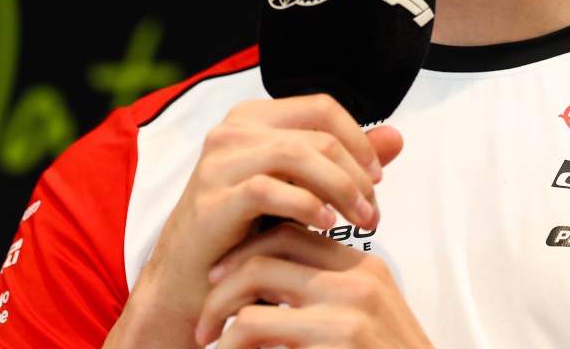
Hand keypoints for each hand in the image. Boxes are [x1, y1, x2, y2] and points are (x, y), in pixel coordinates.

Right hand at [104, 95, 401, 347]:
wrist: (190, 278)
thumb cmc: (243, 231)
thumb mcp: (299, 190)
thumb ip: (343, 161)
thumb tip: (395, 138)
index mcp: (253, 118)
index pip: (322, 108)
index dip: (359, 139)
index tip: (377, 177)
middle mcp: (233, 131)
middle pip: (317, 134)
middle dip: (356, 173)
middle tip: (373, 211)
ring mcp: (219, 162)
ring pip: (298, 155)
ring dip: (340, 189)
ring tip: (359, 220)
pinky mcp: (212, 198)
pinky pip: (269, 189)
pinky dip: (305, 205)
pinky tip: (324, 224)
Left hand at [195, 221, 433, 347]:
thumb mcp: (361, 323)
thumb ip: (324, 298)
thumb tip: (263, 287)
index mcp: (364, 269)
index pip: (293, 231)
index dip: (248, 249)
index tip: (220, 276)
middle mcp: (358, 280)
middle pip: (270, 250)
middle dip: (225, 280)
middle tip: (205, 315)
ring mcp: (349, 309)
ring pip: (255, 285)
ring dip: (219, 312)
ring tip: (208, 341)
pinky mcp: (339, 339)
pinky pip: (257, 325)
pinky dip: (230, 343)